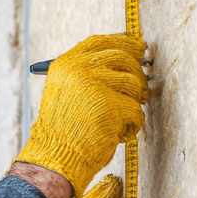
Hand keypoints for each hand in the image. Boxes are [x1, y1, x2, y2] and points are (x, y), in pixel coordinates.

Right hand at [16, 33, 147, 196]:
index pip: (100, 41)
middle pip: (122, 58)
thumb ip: (90, 74)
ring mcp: (95, 85)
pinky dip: (132, 125)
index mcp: (66, 64)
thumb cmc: (64, 130)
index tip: (137, 48)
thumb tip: (129, 60)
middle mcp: (79, 69)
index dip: (123, 42)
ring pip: (134, 83)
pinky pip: (136, 110)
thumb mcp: (68, 92)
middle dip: (136, 75)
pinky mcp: (111, 105)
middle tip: (140, 91)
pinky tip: (118, 133)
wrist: (56, 156)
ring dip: (133, 104)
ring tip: (119, 120)